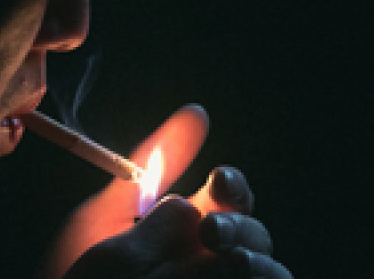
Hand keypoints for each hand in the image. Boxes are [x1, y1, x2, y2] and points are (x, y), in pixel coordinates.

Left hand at [40, 105, 291, 278]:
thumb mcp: (104, 221)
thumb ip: (148, 170)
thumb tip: (199, 112)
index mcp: (182, 229)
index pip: (228, 196)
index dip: (232, 185)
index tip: (217, 180)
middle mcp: (208, 260)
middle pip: (254, 234)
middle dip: (239, 226)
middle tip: (210, 233)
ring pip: (269, 270)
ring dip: (255, 261)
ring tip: (227, 260)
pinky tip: (236, 275)